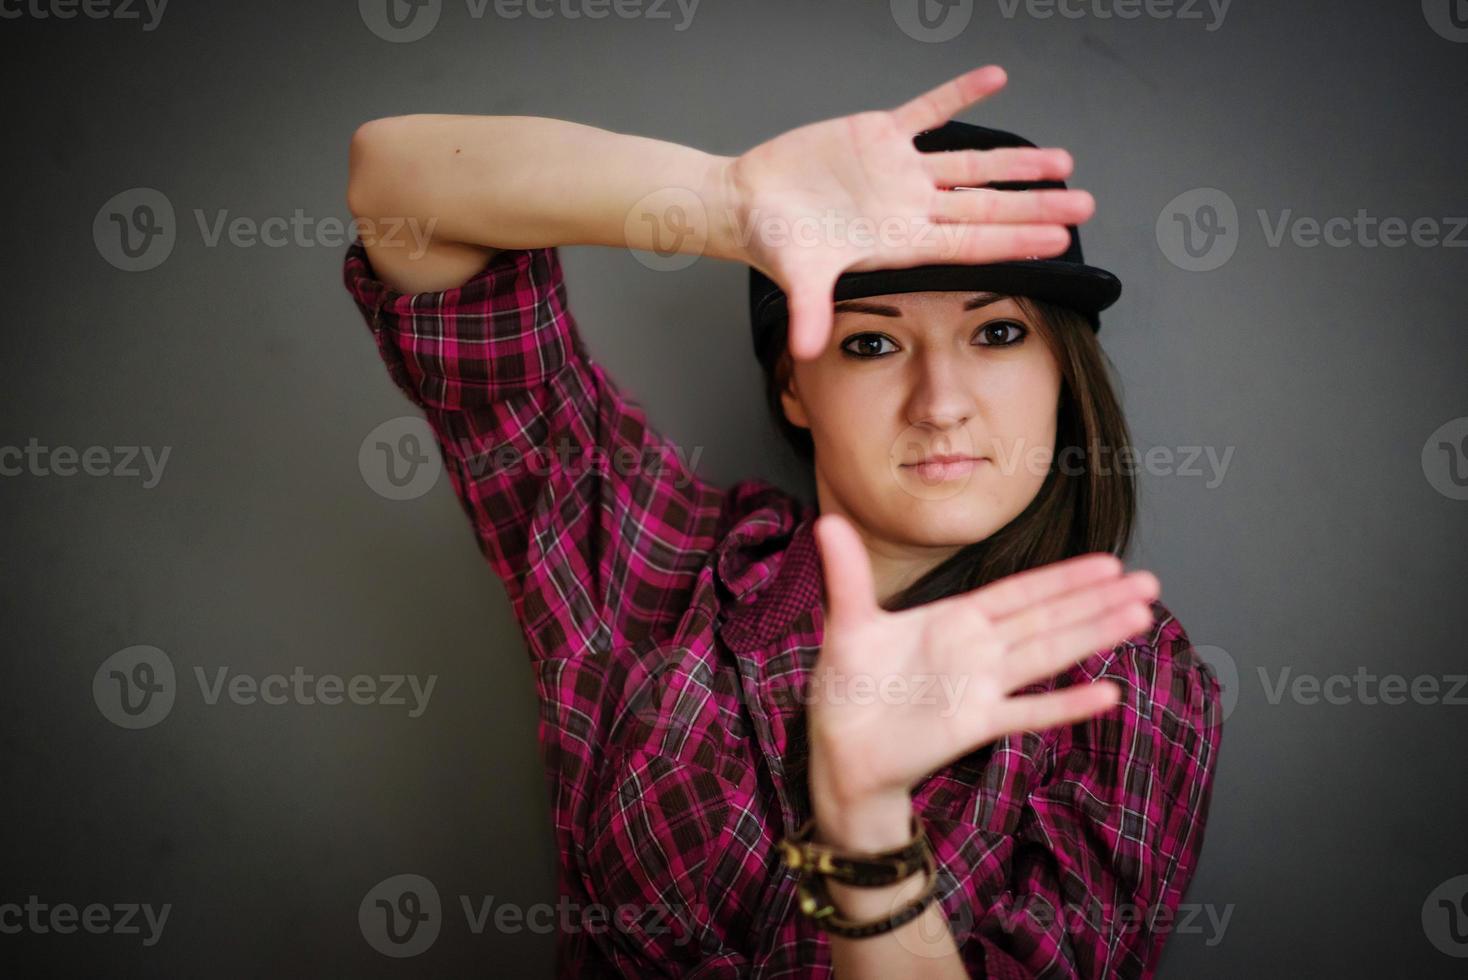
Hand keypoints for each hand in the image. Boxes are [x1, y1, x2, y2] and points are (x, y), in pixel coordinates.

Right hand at [724, 64, 1093, 361]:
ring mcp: (898, 170)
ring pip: (969, 164)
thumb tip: (805, 351)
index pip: (971, 242)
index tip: (1059, 242)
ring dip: (1015, 161)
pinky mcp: (877, 134)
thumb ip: (806, 310)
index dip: (1016, 239)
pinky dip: (959, 94)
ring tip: (1062, 161)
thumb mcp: (794, 275)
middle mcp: (909, 206)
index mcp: (899, 240)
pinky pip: (927, 110)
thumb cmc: (772, 241)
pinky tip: (996, 78)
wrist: (746, 204)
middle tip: (1086, 205)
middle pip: (986, 205)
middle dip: (1037, 205)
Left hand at [805, 513, 1157, 843]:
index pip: (1020, 592)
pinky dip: (1064, 705)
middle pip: (1047, 618)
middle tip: (1150, 582)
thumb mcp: (846, 622)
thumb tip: (826, 521)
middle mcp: (976, 650)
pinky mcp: (972, 724)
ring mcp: (979, 687)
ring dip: (1092, 636)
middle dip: (1097, 600)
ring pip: (1047, 656)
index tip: (1109, 563)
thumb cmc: (847, 686)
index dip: (1064, 577)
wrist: (839, 748)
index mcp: (954, 620)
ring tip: (1140, 618)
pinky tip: (1107, 695)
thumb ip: (847, 574)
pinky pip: (1026, 713)